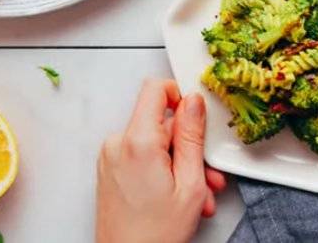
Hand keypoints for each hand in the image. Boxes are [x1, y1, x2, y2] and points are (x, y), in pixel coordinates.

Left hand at [96, 79, 226, 242]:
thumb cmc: (155, 235)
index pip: (155, 89)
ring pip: (156, 143)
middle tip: (207, 174)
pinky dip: (164, 171)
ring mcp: (111, 158)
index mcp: (137, 141)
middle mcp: (117, 144)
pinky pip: (143, 157)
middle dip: (189, 147)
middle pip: (161, 123)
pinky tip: (177, 196)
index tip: (196, 113)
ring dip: (180, 164)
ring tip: (196, 195)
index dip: (180, 94)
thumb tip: (194, 102)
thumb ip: (192, 136)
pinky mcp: (110, 170)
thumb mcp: (190, 182)